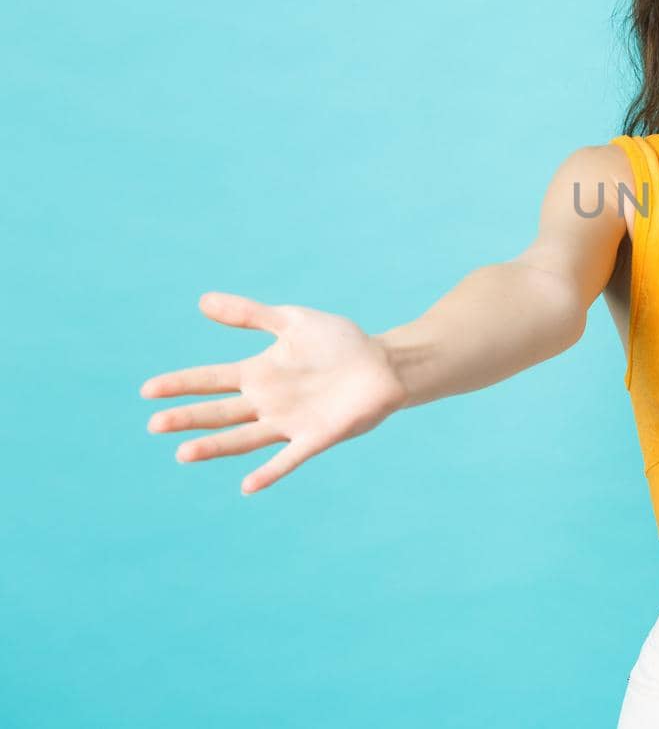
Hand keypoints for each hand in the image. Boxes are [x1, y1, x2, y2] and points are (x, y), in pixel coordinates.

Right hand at [141, 292, 406, 494]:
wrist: (383, 364)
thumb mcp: (292, 321)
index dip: (180, 384)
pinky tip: (248, 486)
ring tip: (183, 453)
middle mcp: (267, 402)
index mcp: (258, 373)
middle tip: (154, 424)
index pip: (210, 379)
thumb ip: (250, 314)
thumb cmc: (338, 342)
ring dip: (215, 447)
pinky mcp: (315, 438)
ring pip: (243, 438)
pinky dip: (269, 472)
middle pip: (219, 412)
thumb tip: (202, 300)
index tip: (147, 390)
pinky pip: (288, 459)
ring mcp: (288, 422)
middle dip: (187, 418)